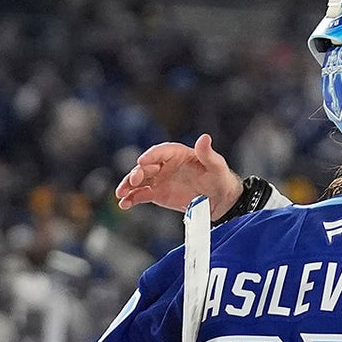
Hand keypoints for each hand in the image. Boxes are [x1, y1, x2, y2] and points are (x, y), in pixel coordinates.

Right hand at [116, 133, 243, 220]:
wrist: (220, 198)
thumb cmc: (219, 177)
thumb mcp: (216, 165)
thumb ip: (207, 153)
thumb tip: (205, 138)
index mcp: (176, 153)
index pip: (160, 151)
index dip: (151, 156)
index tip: (142, 161)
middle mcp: (164, 165)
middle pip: (145, 166)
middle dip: (137, 172)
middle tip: (134, 180)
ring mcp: (159, 179)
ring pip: (139, 180)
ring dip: (128, 185)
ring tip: (121, 193)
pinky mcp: (157, 193)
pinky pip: (141, 195)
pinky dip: (131, 199)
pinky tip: (125, 204)